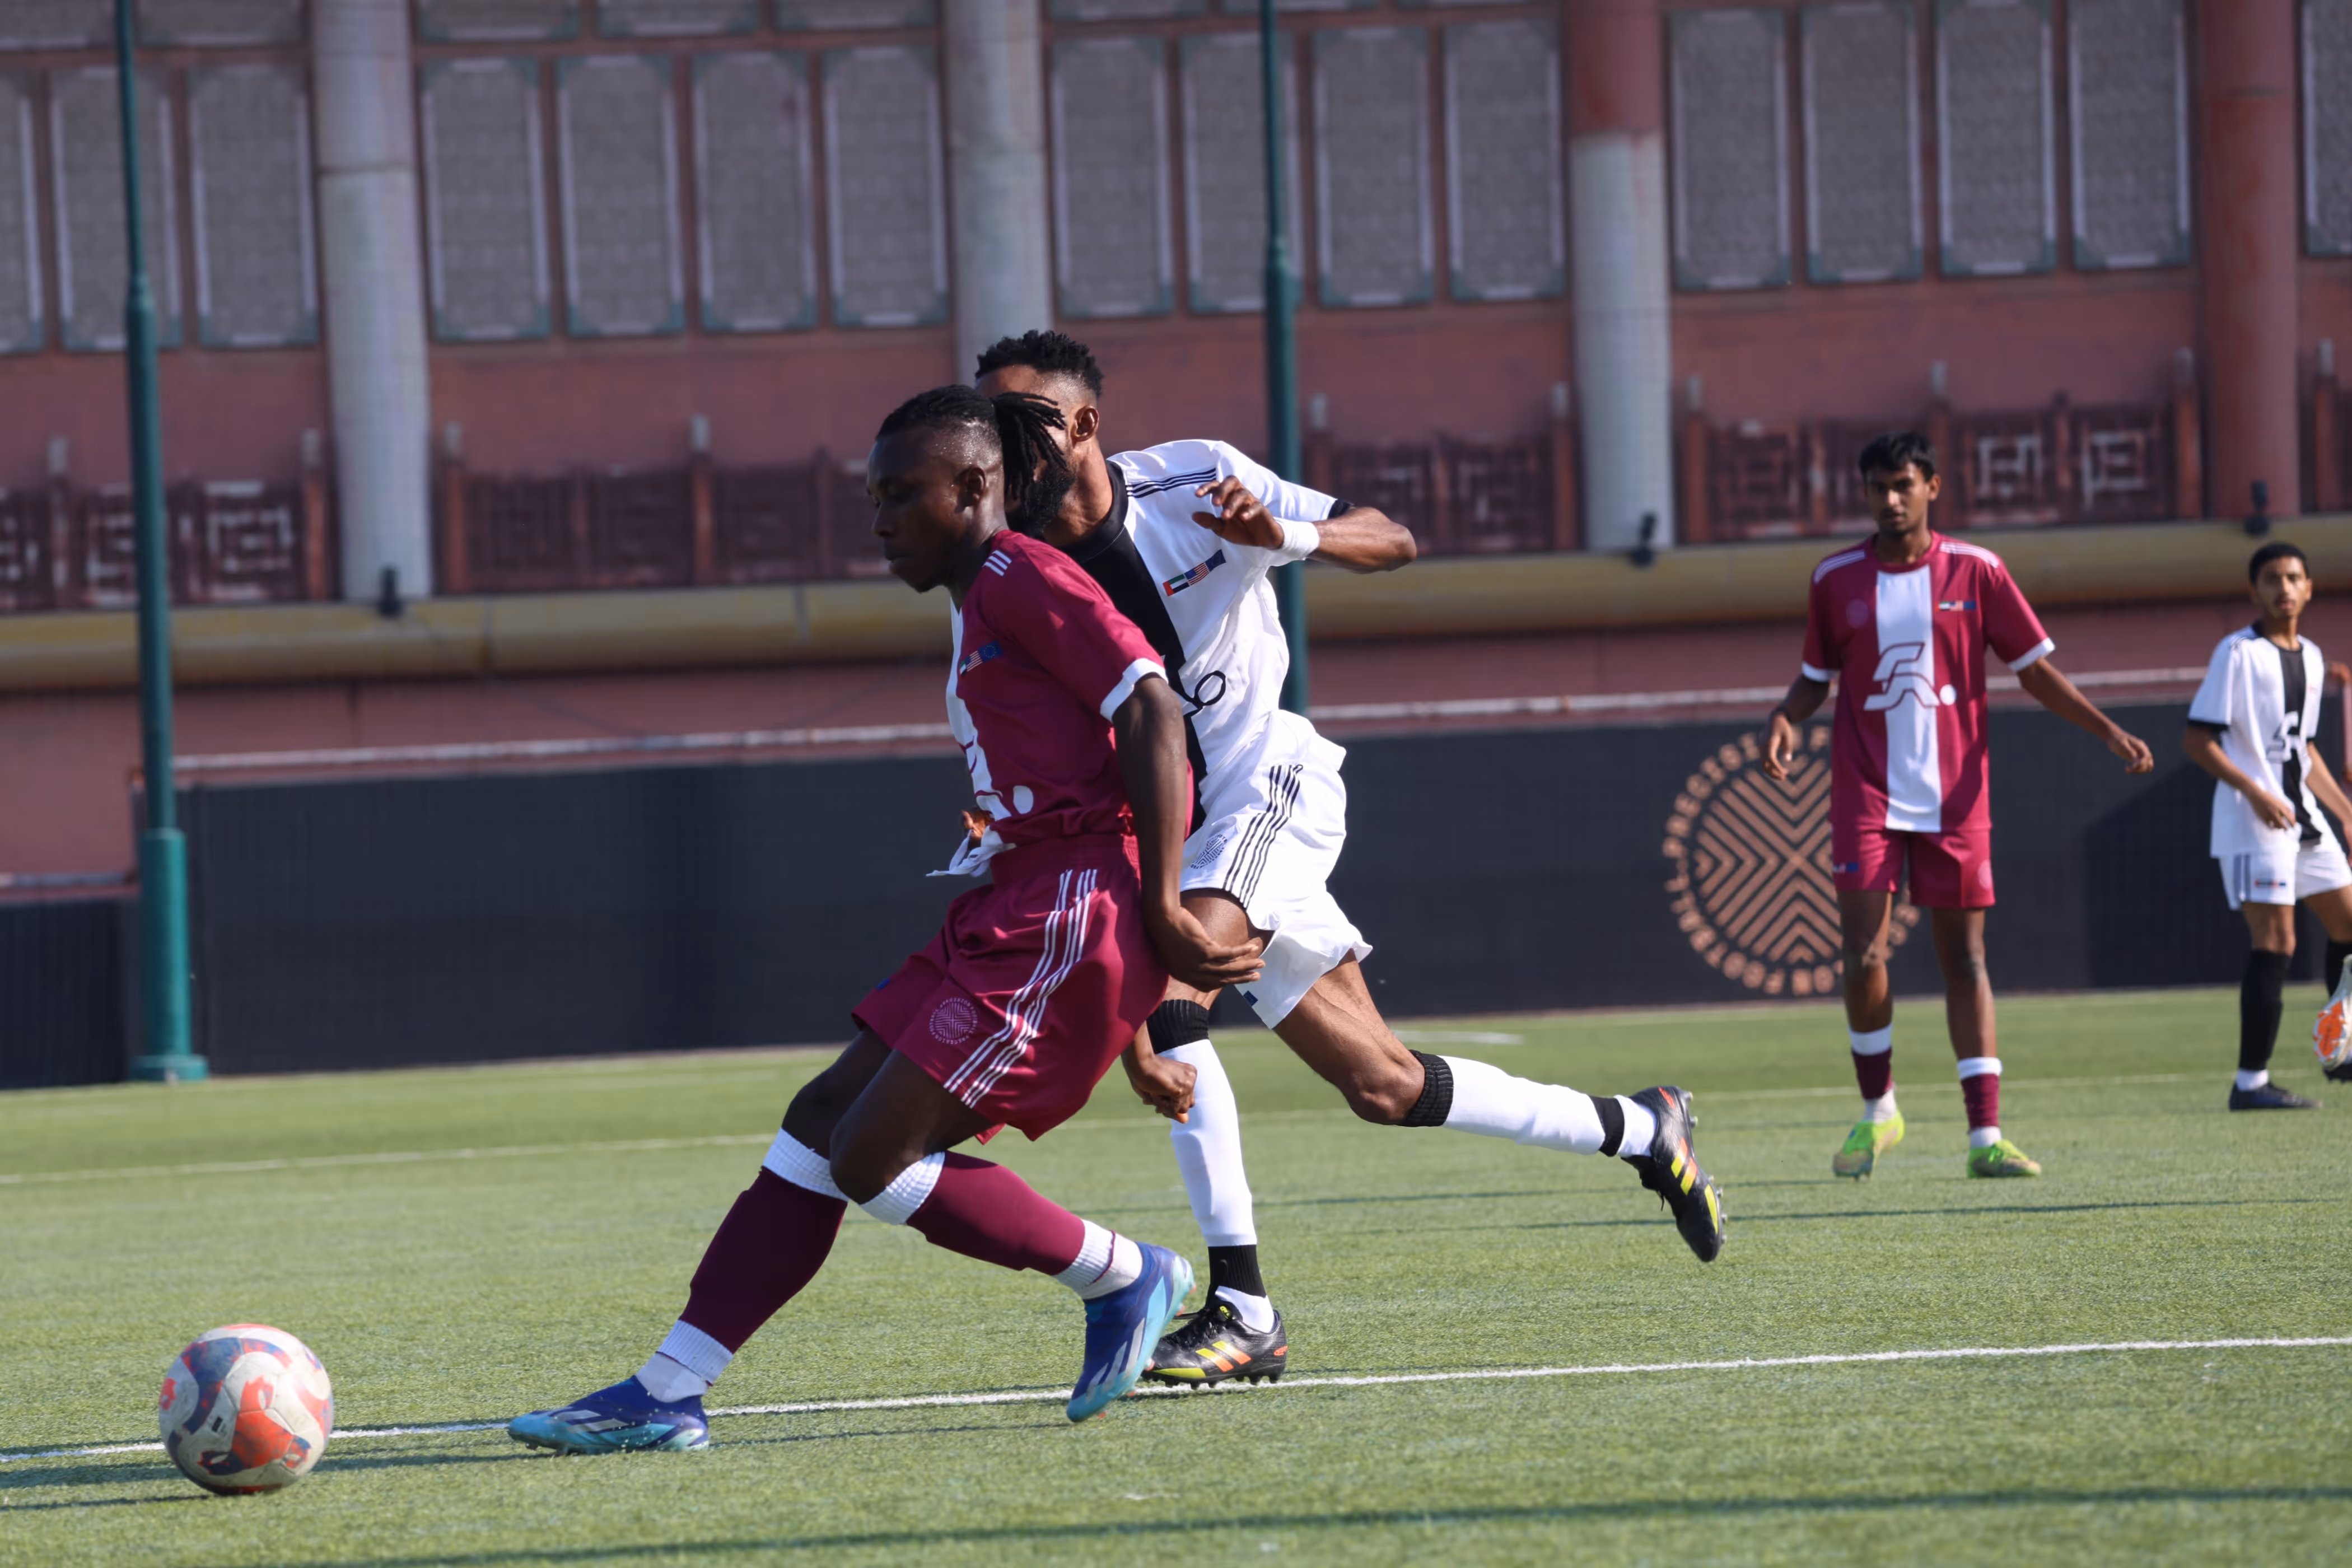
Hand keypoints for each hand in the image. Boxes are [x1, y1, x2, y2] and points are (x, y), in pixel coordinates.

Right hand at [1122, 1045, 1197, 1122]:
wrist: (1138, 1061)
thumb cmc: (1144, 1074)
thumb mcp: (1160, 1093)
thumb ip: (1173, 1107)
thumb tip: (1186, 1121)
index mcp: (1188, 1074)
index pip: (1185, 1099)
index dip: (1171, 1102)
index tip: (1158, 1093)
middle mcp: (1191, 1077)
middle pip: (1185, 1105)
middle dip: (1169, 1105)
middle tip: (1154, 1091)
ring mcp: (1189, 1082)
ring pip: (1181, 1109)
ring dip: (1164, 1105)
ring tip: (1154, 1089)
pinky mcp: (1183, 1088)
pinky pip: (1174, 1109)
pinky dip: (1161, 1104)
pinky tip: (1154, 1090)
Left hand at [1146, 902, 1263, 990]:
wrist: (1160, 917)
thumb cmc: (1165, 929)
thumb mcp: (1174, 950)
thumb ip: (1187, 958)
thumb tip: (1202, 957)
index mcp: (1182, 975)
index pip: (1207, 985)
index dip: (1223, 983)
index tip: (1234, 980)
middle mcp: (1191, 973)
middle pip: (1222, 979)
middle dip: (1241, 978)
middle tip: (1256, 977)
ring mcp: (1198, 963)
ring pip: (1228, 968)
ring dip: (1247, 966)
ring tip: (1261, 964)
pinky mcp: (1205, 950)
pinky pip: (1229, 954)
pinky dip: (1242, 951)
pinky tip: (1252, 948)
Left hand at [1191, 477, 1286, 550]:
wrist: (1261, 539)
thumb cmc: (1240, 530)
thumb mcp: (1221, 528)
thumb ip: (1209, 521)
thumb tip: (1193, 515)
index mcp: (1228, 497)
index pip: (1217, 485)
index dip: (1207, 487)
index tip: (1197, 495)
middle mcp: (1239, 495)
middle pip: (1232, 481)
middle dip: (1222, 490)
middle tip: (1214, 503)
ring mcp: (1251, 501)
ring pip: (1242, 494)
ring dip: (1232, 504)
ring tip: (1224, 516)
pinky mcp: (1262, 510)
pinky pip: (1256, 506)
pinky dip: (1249, 511)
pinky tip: (1242, 517)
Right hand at [1762, 710, 1800, 780]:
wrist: (1775, 719)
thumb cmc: (1784, 727)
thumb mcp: (1788, 736)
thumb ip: (1788, 748)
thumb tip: (1788, 761)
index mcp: (1769, 743)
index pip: (1771, 759)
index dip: (1776, 767)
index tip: (1784, 773)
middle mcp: (1762, 747)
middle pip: (1765, 764)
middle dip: (1774, 773)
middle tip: (1785, 777)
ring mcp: (1761, 749)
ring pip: (1763, 765)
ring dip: (1772, 772)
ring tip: (1784, 775)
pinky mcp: (1762, 750)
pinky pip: (1764, 762)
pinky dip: (1771, 767)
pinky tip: (1780, 769)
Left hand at [2107, 728, 2154, 774]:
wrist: (2113, 736)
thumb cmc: (2117, 740)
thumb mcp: (2122, 745)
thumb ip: (2130, 752)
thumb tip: (2136, 760)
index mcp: (2141, 746)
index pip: (2147, 757)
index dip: (2141, 764)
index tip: (2132, 767)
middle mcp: (2143, 751)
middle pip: (2149, 763)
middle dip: (2140, 769)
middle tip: (2127, 770)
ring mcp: (2141, 755)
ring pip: (2147, 767)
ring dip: (2139, 771)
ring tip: (2127, 770)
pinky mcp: (2137, 758)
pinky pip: (2141, 767)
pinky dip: (2136, 770)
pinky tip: (2127, 769)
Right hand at [2251, 789, 2298, 830]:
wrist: (2257, 796)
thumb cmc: (2270, 798)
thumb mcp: (2280, 802)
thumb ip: (2287, 809)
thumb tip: (2293, 817)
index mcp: (2281, 807)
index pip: (2289, 818)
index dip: (2292, 823)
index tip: (2294, 826)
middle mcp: (2276, 812)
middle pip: (2282, 824)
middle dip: (2285, 828)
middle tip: (2286, 829)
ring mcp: (2269, 815)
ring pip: (2276, 826)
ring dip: (2278, 827)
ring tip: (2279, 827)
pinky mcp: (2263, 817)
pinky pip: (2269, 825)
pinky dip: (2271, 825)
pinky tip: (2272, 824)